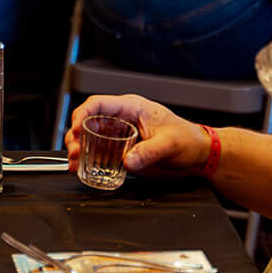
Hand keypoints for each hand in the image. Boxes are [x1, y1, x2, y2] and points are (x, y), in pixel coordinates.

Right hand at [65, 93, 206, 176]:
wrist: (197, 154)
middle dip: (76, 135)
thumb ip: (149, 152)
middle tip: (75, 151)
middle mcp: (122, 119)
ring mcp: (119, 135)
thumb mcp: (170, 144)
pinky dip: (88, 160)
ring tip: (75, 162)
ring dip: (79, 149)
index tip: (76, 129)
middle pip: (88, 121)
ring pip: (89, 137)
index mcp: (132, 107)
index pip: (99, 104)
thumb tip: (127, 160)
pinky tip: (82, 168)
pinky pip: (99, 152)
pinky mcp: (121, 150)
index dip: (83, 114)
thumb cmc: (187, 139)